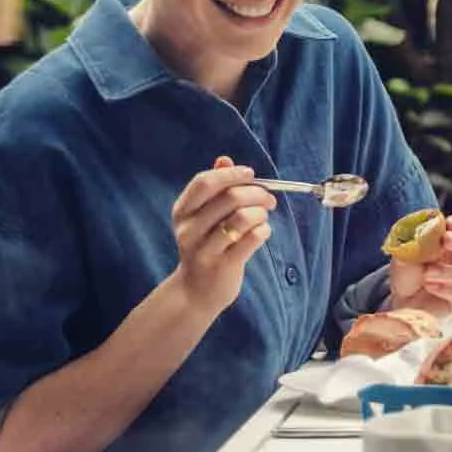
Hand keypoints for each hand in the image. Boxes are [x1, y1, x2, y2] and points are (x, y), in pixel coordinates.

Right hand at [169, 156, 276, 315]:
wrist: (195, 291)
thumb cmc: (206, 247)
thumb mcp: (203, 218)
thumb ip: (214, 189)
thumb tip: (225, 160)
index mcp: (182, 211)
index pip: (204, 182)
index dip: (231, 175)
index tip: (251, 174)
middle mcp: (188, 229)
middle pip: (229, 197)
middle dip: (257, 193)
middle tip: (269, 200)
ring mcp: (203, 249)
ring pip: (242, 218)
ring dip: (261, 213)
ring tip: (263, 218)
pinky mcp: (222, 266)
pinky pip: (252, 239)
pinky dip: (263, 231)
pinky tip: (262, 233)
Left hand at [389, 210, 451, 315]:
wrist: (403, 302)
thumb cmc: (409, 273)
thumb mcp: (405, 252)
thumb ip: (415, 240)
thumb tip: (426, 229)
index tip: (449, 223)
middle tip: (445, 240)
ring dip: (447, 271)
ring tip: (426, 274)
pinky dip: (446, 289)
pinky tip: (429, 286)